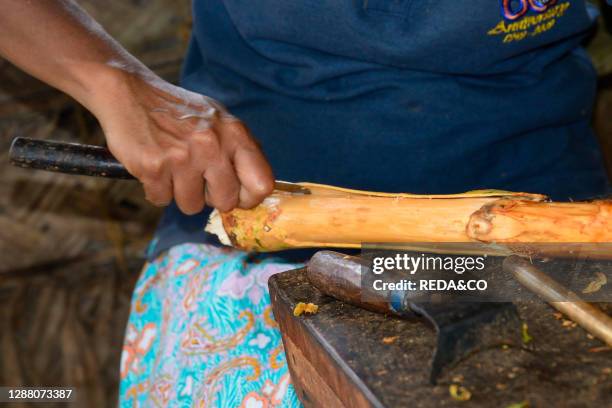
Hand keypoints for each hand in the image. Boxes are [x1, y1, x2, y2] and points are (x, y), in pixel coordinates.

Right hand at [90, 69, 273, 213]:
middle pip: (226, 202)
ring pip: (192, 206)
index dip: (248, 197)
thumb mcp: (217, 120)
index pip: (262, 184)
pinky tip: (154, 166)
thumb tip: (260, 188)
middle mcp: (212, 145)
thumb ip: (238, 149)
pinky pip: (161, 200)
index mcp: (234, 133)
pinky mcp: (154, 166)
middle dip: (210, 197)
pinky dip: (156, 189)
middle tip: (197, 178)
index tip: (236, 196)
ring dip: (180, 193)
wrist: (129, 91)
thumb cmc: (177, 111)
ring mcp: (183, 156)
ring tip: (172, 167)